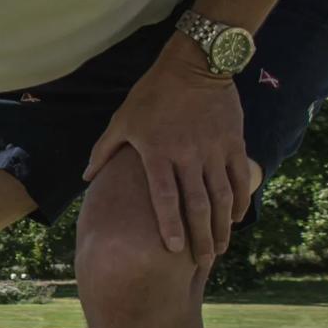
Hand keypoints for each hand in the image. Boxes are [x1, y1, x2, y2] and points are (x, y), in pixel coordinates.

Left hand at [83, 43, 249, 262]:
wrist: (195, 65)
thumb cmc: (152, 94)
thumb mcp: (123, 120)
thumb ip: (104, 151)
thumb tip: (86, 178)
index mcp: (158, 153)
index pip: (165, 197)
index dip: (169, 224)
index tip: (173, 250)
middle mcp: (188, 155)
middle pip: (197, 205)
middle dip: (200, 237)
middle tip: (203, 262)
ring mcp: (214, 150)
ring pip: (222, 196)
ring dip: (222, 226)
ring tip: (220, 249)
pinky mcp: (234, 143)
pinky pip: (240, 178)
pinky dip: (241, 201)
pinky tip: (238, 220)